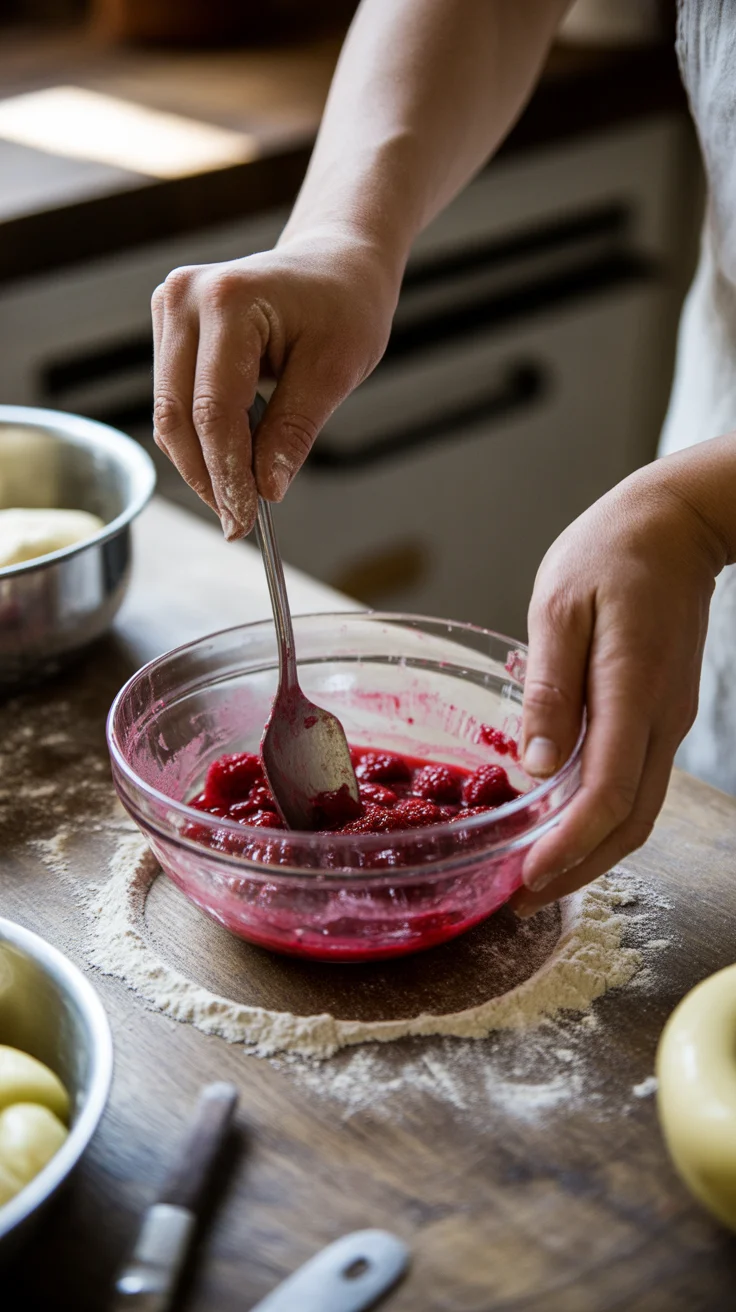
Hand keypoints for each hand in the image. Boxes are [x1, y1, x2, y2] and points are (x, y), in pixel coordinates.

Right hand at [151, 231, 398, 536]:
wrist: (335, 265)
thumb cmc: (344, 306)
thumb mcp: (335, 371)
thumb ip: (294, 430)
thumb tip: (266, 489)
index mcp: (227, 299)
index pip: (213, 409)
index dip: (227, 473)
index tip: (245, 520)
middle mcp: (184, 298)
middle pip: (177, 415)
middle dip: (207, 477)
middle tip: (237, 524)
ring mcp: (169, 309)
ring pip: (169, 414)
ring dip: (201, 463)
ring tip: (239, 497)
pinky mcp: (169, 328)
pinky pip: (174, 400)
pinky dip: (200, 439)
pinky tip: (232, 461)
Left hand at [511, 463, 724, 916]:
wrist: (677, 526)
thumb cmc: (612, 552)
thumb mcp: (561, 606)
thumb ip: (549, 686)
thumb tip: (536, 763)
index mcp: (631, 688)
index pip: (608, 792)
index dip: (569, 846)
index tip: (527, 878)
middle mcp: (660, 718)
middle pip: (630, 822)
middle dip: (577, 869)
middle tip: (520, 898)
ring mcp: (668, 721)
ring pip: (638, 811)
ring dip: (591, 852)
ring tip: (535, 876)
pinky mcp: (662, 716)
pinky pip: (637, 784)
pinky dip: (602, 819)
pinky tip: (561, 824)